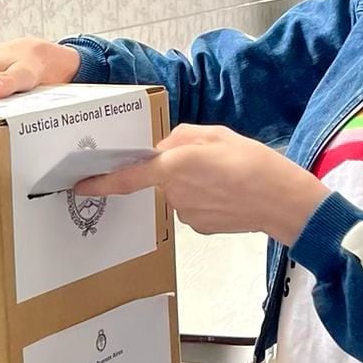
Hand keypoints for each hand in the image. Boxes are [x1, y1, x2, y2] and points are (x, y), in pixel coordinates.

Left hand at [76, 125, 328, 246]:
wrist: (282, 202)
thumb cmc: (253, 163)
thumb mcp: (217, 134)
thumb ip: (183, 137)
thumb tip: (167, 146)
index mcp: (174, 166)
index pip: (128, 177)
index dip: (101, 182)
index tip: (80, 186)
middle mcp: (174, 193)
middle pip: (161, 178)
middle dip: (175, 168)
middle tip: (209, 160)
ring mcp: (186, 214)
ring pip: (177, 192)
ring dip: (192, 183)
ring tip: (225, 177)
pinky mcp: (199, 227)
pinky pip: (192, 206)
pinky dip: (205, 198)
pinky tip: (228, 194)